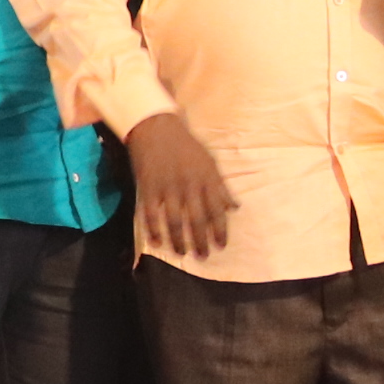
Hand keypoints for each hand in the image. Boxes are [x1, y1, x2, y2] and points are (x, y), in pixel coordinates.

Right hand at [125, 112, 235, 258]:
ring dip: (179, 240)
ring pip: (175, 221)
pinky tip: (158, 243)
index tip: (221, 245)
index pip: (217, 211)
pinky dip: (154, 230)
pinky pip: (150, 214)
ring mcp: (168, 187)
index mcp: (207, 179)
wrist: (157, 127)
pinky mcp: (148, 187)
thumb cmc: (187, 146)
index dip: (220, 230)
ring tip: (182, 253)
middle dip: (201, 241)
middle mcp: (189, 185)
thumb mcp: (210, 162)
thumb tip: (235, 208)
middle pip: (197, 220)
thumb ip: (221, 187)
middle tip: (203, 256)